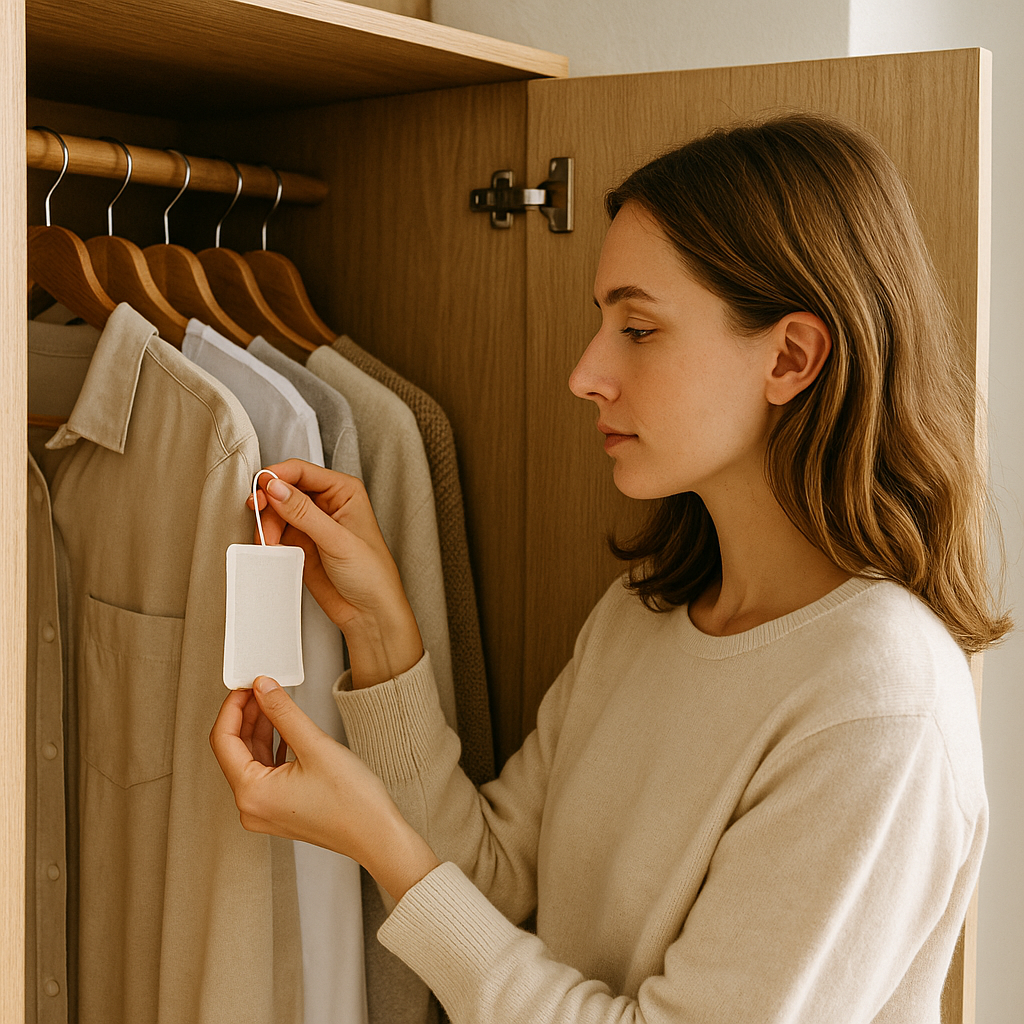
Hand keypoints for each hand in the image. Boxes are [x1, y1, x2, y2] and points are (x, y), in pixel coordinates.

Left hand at [210, 674, 439, 902]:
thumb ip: (283, 712)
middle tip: (259, 687)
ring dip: (260, 729)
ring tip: (272, 702)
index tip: (245, 685)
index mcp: (251, 793)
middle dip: (246, 716)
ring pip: (250, 760)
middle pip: (234, 750)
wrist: (376, 835)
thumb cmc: (352, 802)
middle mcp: (251, 807)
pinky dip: (271, 747)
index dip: (232, 707)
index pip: (223, 740)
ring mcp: (264, 811)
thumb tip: (262, 687)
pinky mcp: (279, 810)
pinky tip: (284, 729)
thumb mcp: (315, 745)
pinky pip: (265, 773)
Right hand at [248, 460, 422, 686]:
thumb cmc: (371, 575)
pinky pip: (276, 533)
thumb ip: (304, 513)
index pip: (303, 471)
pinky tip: (272, 549)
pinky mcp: (301, 543)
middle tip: (260, 517)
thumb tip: (276, 487)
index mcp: (344, 491)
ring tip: (269, 542)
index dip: (278, 476)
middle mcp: (327, 503)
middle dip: (269, 503)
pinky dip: (268, 539)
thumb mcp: (338, 540)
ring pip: (277, 511)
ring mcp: (312, 524)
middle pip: (285, 489)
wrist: (369, 614)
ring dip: (267, 525)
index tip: (262, 490)